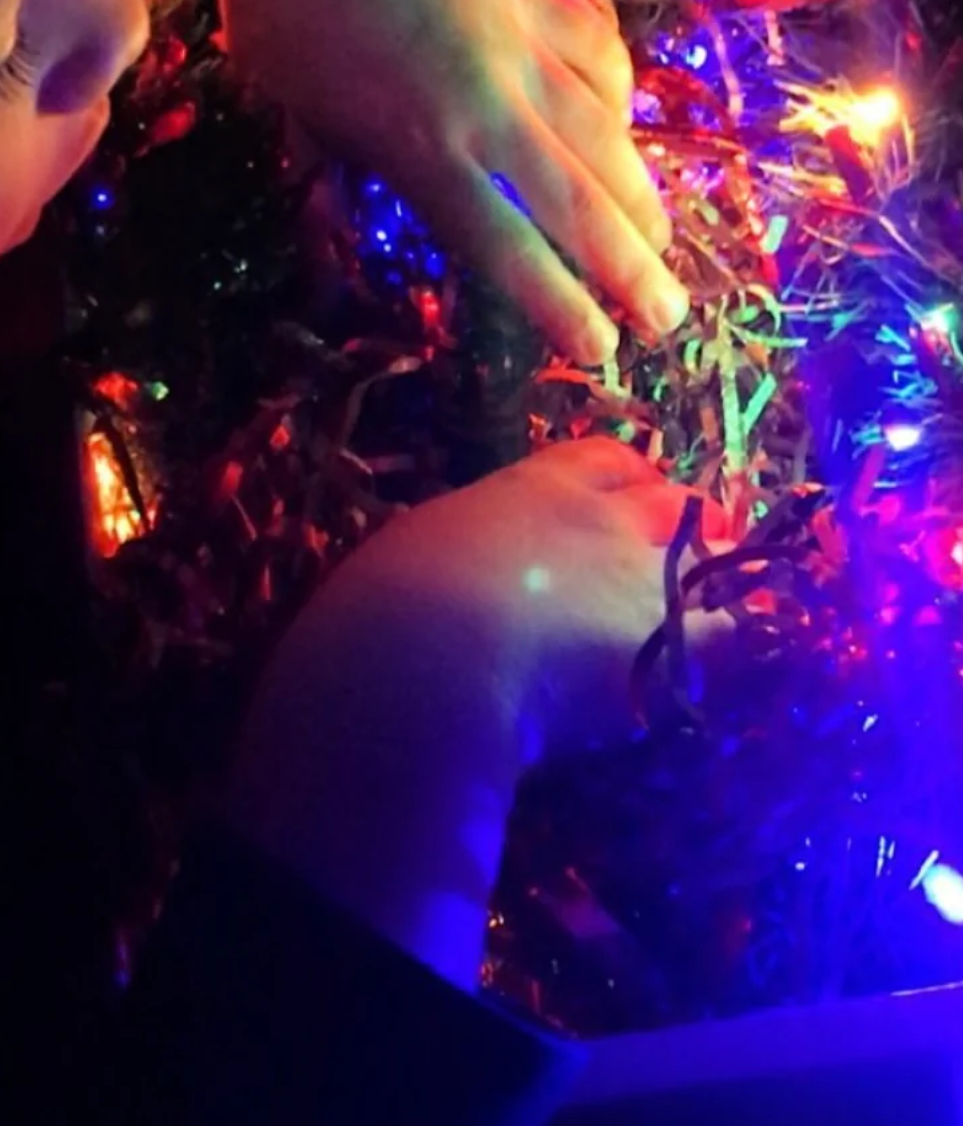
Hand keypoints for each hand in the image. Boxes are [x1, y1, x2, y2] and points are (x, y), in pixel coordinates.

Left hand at [149, 0, 688, 365]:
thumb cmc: (279, 9)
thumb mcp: (293, 114)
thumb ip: (344, 181)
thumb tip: (355, 253)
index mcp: (419, 147)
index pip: (505, 248)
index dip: (559, 306)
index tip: (601, 352)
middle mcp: (484, 103)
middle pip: (577, 203)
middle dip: (632, 272)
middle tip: (670, 321)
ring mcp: (518, 39)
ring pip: (603, 130)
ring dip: (641, 195)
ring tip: (665, 241)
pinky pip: (597, 47)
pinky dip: (619, 91)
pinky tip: (628, 120)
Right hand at [222, 439, 724, 989]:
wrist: (426, 665)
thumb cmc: (390, 607)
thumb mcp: (417, 553)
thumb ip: (455, 552)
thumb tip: (451, 570)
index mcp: (533, 488)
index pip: (605, 461)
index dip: (624, 481)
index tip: (627, 502)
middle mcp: (603, 519)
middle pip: (671, 501)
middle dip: (682, 524)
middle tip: (679, 557)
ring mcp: (643, 579)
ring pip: (713, 563)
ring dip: (712, 584)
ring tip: (710, 613)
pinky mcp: (669, 647)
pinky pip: (735, 633)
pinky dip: (734, 641)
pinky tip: (726, 659)